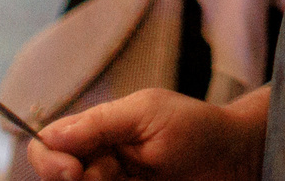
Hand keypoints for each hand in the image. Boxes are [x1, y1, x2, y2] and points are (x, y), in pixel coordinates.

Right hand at [26, 86, 264, 180]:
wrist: (235, 159)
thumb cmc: (196, 127)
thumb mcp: (146, 112)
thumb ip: (99, 122)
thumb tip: (51, 135)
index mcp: (97, 131)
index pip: (49, 146)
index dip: (49, 160)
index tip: (71, 170)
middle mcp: (99, 162)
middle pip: (58, 179)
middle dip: (77, 180)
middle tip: (112, 175)